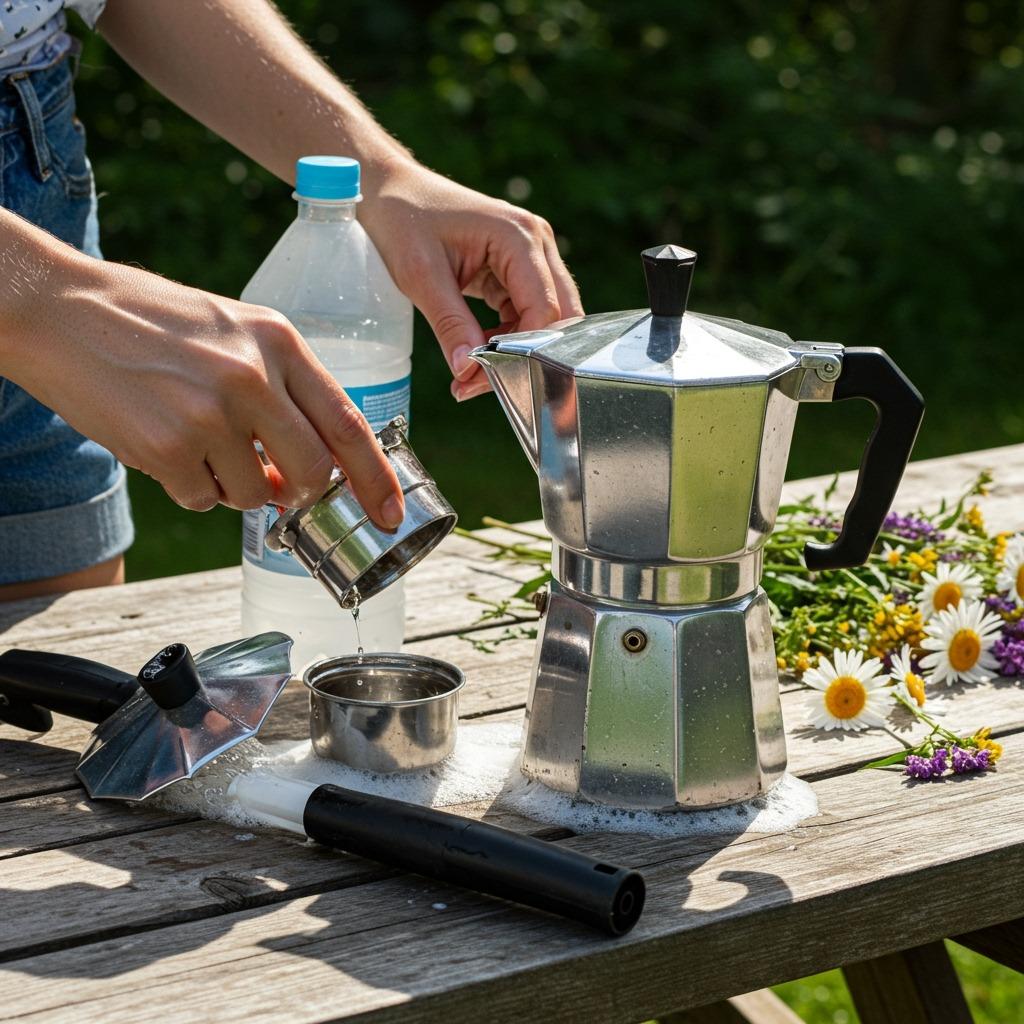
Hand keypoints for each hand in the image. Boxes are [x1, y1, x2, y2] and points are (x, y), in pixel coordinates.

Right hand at [11, 255, 403, 523]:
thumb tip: (313, 462)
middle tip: (277, 485)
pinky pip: (202, 499)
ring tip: (199, 443)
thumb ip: (282, 387)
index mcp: (279, 341)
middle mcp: (253, 377)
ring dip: (235, 487)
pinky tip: (166, 445)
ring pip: (256, 495)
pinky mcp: (167, 447)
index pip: (348, 423)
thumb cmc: (151, 321)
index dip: (376, 477)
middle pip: (313, 472)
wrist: (61, 309)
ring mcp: (210, 414)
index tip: (390, 511)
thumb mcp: (235, 329)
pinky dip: (190, 488)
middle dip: (300, 492)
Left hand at [360, 158, 583, 401]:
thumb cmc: (403, 220)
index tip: (484, 378)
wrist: (388, 191)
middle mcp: (536, 243)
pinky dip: (506, 339)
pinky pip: (525, 314)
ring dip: (515, 351)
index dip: (522, 351)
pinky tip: (476, 353)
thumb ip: (450, 324)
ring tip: (471, 374)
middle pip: (559, 317)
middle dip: (527, 356)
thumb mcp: (421, 276)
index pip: (545, 310)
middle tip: (483, 384)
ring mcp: (530, 256)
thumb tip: (469, 370)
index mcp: (519, 237)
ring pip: (545, 320)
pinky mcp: (517, 269)